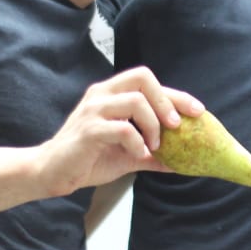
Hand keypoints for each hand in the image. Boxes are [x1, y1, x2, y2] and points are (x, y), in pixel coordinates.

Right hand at [36, 66, 204, 196]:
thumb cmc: (88, 158)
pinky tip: (137, 153)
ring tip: (155, 146)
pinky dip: (136, 142)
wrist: (53, 172)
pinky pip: (122, 129)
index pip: (149, 82)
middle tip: (177, 125)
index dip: (176, 95)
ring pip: (135, 100)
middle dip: (166, 100)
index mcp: (111, 93)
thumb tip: (181, 162)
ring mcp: (94, 110)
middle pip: (143, 77)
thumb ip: (152, 154)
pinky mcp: (89, 130)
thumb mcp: (127, 155)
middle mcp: (102, 94)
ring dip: (153, 124)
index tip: (198, 111)